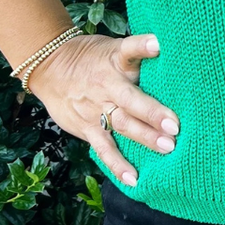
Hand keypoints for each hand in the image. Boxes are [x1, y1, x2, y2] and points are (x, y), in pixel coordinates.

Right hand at [28, 31, 178, 187]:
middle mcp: (107, 86)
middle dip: (152, 112)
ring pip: (121, 124)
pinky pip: (104, 148)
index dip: (143, 47)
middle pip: (130, 99)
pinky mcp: (87, 128)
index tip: (158, 45)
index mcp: (115, 61)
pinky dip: (117, 164)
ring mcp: (96, 109)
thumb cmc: (90, 57)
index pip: (129, 50)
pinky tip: (133, 179)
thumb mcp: (111, 48)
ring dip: (144, 137)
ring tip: (166, 148)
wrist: (49, 68)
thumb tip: (170, 53)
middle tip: (175, 126)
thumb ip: (136, 56)